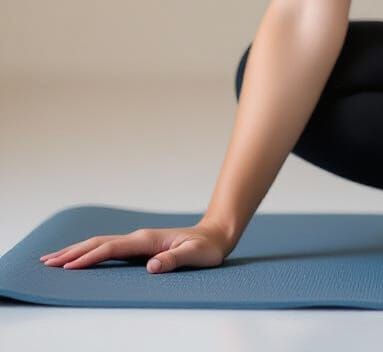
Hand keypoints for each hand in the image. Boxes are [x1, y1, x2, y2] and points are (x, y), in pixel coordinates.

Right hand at [38, 221, 231, 272]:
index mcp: (147, 240)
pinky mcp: (139, 247)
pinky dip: (90, 252)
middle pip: (99, 243)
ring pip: (101, 244)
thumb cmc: (207, 248)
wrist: (216, 235)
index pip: (111, 249)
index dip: (89, 258)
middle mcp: (139, 237)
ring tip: (53, 260)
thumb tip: (151, 266)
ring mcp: (138, 241)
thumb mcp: (195, 256)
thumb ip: (174, 260)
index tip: (68, 268)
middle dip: (72, 253)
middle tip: (45, 262)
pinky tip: (81, 258)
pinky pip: (108, 249)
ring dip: (76, 251)